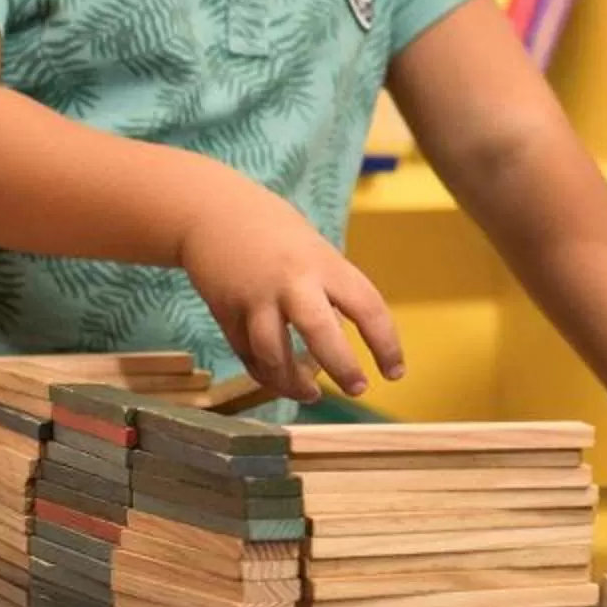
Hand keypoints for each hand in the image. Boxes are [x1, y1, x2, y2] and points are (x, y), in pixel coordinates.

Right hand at [174, 179, 404, 403]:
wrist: (211, 212)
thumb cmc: (274, 231)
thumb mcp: (314, 250)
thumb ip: (330, 289)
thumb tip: (347, 334)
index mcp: (324, 263)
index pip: (366, 306)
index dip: (385, 344)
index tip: (395, 372)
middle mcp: (292, 282)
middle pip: (320, 332)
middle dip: (342, 367)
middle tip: (357, 388)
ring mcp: (255, 299)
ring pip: (273, 353)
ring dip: (293, 382)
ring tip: (310, 394)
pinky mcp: (225, 313)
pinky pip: (247, 354)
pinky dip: (265, 373)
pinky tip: (279, 380)